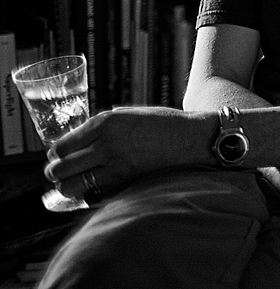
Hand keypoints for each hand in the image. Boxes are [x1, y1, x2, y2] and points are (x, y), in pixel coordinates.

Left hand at [44, 106, 212, 198]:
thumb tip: (77, 142)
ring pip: (73, 186)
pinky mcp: (126, 182)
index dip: (56, 155)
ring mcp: (116, 166)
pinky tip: (95, 190)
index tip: (57, 158)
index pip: (63, 145)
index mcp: (106, 123)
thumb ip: (102, 126)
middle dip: (56, 173)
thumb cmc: (165, 125)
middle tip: (58, 174)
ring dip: (68, 187)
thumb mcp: (130, 115)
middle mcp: (107, 144)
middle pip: (61, 168)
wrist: (193, 139)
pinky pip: (95, 194)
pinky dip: (90, 194)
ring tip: (72, 185)